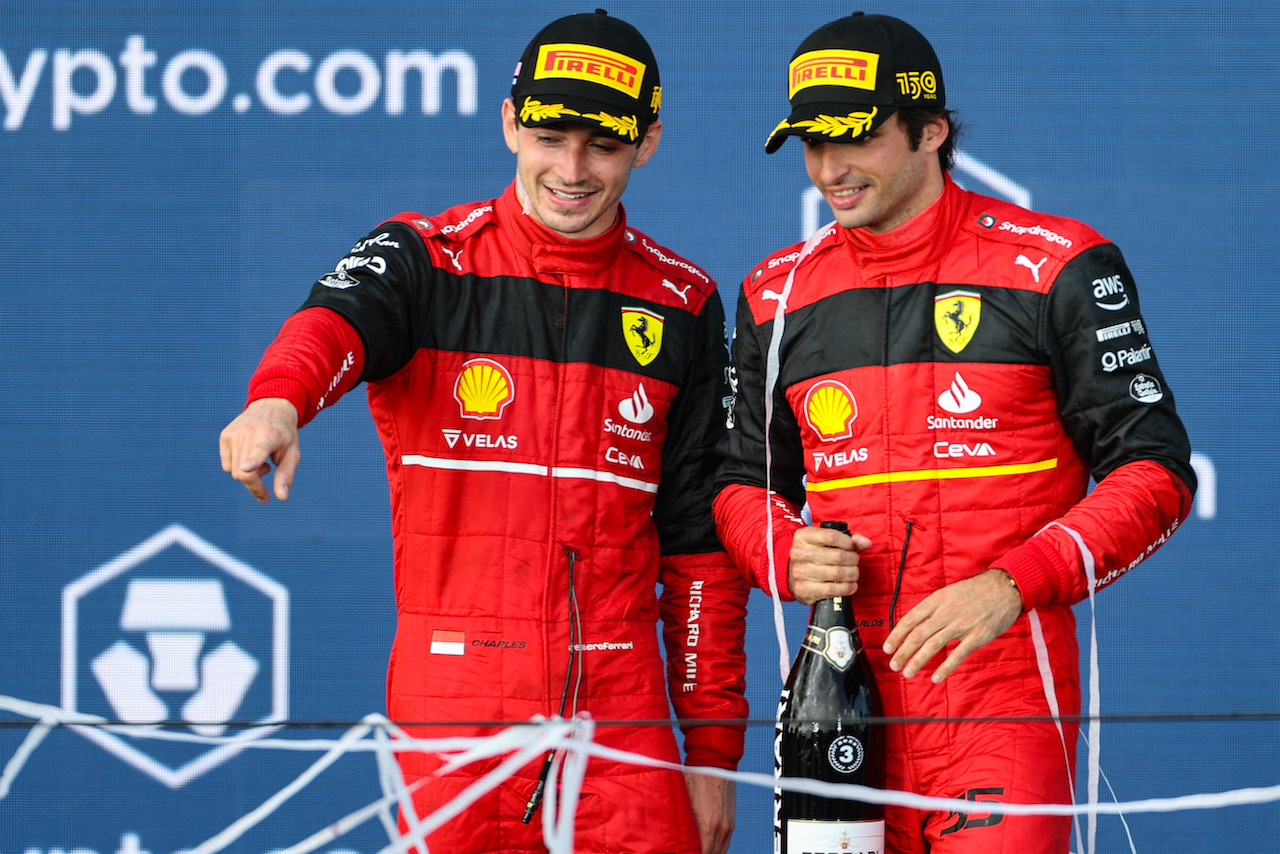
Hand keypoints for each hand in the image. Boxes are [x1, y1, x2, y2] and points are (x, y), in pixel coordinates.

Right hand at [218, 398, 300, 502]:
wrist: (271, 407)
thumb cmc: (284, 435)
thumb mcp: (292, 453)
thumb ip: (286, 475)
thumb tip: (282, 498)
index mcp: (269, 436)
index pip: (260, 450)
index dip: (254, 461)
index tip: (248, 468)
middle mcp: (249, 433)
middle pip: (244, 474)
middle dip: (255, 488)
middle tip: (265, 494)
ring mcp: (234, 434)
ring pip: (234, 472)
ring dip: (249, 477)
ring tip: (263, 464)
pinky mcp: (225, 436)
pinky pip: (227, 466)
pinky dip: (238, 469)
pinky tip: (250, 459)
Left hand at [684, 772, 734, 853]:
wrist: (715, 762)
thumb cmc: (694, 779)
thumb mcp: (684, 801)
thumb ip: (683, 822)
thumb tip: (676, 835)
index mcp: (708, 825)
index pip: (701, 853)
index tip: (682, 852)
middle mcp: (721, 828)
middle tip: (688, 851)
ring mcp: (728, 825)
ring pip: (720, 850)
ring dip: (709, 852)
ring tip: (698, 850)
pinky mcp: (731, 820)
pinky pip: (726, 842)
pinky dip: (717, 847)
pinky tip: (707, 847)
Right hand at [787, 525, 872, 603]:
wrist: (791, 573)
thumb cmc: (814, 554)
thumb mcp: (825, 540)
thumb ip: (848, 538)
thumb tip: (866, 542)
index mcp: (803, 536)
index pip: (832, 536)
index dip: (848, 542)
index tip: (851, 547)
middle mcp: (799, 553)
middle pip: (838, 556)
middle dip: (853, 560)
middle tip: (854, 562)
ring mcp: (800, 572)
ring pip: (837, 573)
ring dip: (852, 574)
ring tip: (853, 573)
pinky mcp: (803, 589)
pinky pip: (832, 589)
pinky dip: (846, 588)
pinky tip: (850, 585)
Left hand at [882, 568, 1022, 682]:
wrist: (1004, 588)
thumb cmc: (974, 591)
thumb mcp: (948, 592)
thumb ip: (932, 608)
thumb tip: (914, 624)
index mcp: (936, 600)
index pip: (910, 619)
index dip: (896, 635)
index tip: (887, 648)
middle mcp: (946, 612)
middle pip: (918, 635)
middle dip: (902, 652)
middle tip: (893, 665)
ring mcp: (962, 624)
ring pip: (933, 645)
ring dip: (918, 661)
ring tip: (908, 673)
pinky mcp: (977, 636)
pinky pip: (958, 655)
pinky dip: (945, 668)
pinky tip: (936, 678)